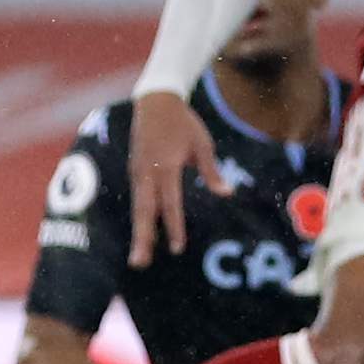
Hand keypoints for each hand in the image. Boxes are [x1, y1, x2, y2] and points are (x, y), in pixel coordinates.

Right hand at [125, 91, 214, 264]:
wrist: (155, 100)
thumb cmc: (183, 122)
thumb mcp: (202, 144)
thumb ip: (212, 171)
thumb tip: (227, 193)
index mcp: (166, 166)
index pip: (171, 203)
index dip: (174, 226)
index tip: (177, 248)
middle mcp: (147, 173)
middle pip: (144, 211)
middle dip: (143, 238)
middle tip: (140, 263)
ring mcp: (138, 173)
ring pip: (138, 208)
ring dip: (139, 233)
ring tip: (140, 258)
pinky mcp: (135, 172)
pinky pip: (138, 200)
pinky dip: (140, 219)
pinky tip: (145, 234)